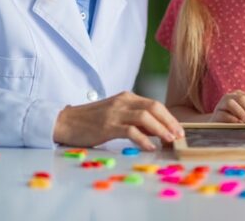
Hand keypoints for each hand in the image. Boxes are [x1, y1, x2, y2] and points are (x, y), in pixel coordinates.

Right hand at [53, 91, 184, 150]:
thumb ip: (133, 119)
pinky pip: (130, 131)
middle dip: (169, 122)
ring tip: (169, 141)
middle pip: (154, 107)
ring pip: (145, 117)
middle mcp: (122, 101)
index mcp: (126, 97)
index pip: (154, 104)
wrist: (65, 122)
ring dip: (161, 130)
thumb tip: (156, 131)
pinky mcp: (107, 126)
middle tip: (179, 136)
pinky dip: (143, 139)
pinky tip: (150, 147)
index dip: (169, 117)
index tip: (179, 129)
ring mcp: (114, 113)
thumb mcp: (115, 114)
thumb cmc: (90, 121)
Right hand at [209, 90, 244, 122]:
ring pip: (230, 103)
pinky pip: (223, 115)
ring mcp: (220, 105)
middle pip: (241, 99)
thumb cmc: (237, 122)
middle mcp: (228, 97)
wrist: (219, 129)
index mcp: (238, 95)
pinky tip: (239, 125)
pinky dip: (232, 120)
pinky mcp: (215, 115)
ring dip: (240, 113)